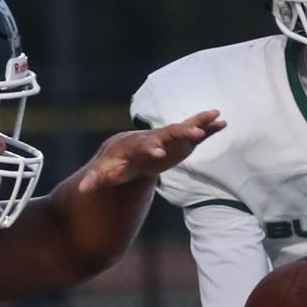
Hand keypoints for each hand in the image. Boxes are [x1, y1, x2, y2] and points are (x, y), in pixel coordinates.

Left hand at [79, 110, 225, 192]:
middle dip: (181, 133)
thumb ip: (96, 179)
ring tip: (217, 116)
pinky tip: (223, 123)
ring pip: (184, 127)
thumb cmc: (114, 163)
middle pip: (167, 133)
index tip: (158, 153)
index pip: (143, 146)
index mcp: (135, 145)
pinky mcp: (180, 141)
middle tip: (196, 133)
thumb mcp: (104, 173)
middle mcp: (154, 137)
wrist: (125, 151)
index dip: (150, 149)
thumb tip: (83, 189)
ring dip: (199, 123)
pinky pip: (195, 133)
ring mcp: (168, 137)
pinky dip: (208, 128)